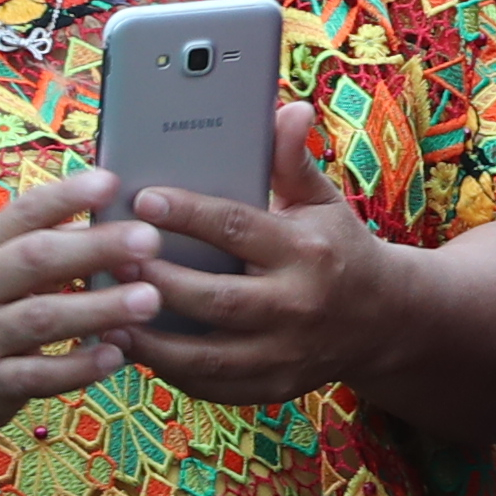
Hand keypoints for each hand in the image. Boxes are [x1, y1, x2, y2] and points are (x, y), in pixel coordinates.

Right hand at [0, 169, 158, 447]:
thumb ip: (35, 241)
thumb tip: (102, 216)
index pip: (23, 213)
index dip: (66, 195)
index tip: (111, 181)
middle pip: (38, 260)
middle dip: (96, 247)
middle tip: (148, 239)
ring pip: (44, 318)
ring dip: (99, 308)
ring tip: (149, 299)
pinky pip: (41, 376)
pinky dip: (80, 367)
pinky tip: (117, 355)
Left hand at [120, 104, 407, 409]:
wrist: (386, 320)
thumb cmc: (339, 249)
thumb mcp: (323, 201)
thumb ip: (293, 160)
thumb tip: (289, 109)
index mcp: (306, 251)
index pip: (237, 228)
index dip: (187, 213)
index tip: (143, 198)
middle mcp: (297, 305)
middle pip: (214, 298)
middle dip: (157, 280)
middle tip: (111, 260)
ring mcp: (286, 354)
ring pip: (207, 355)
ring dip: (151, 339)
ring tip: (108, 315)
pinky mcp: (274, 387)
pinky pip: (212, 385)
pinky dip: (170, 370)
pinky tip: (137, 348)